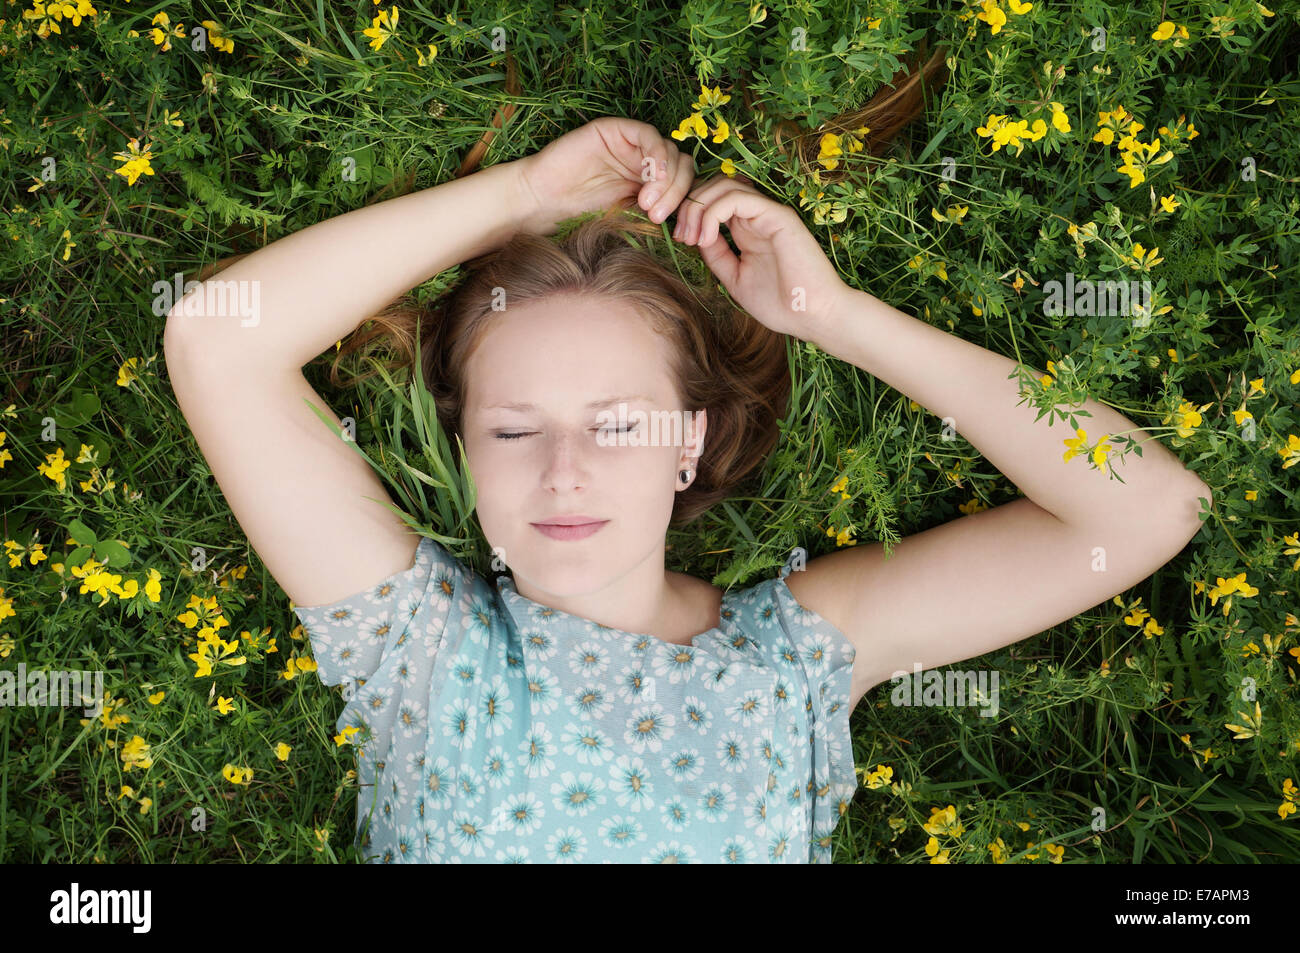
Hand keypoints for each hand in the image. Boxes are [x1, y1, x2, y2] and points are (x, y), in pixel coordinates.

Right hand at [514, 116, 696, 231]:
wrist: (543, 202)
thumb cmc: (580, 217)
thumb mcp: (628, 220)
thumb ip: (656, 214)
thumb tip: (692, 223)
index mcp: (650, 182)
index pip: (685, 185)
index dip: (687, 205)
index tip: (679, 231)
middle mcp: (644, 161)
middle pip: (682, 167)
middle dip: (677, 193)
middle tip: (658, 215)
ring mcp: (631, 144)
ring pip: (670, 151)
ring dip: (667, 180)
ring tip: (648, 204)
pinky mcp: (616, 129)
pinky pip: (649, 135)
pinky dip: (657, 156)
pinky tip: (650, 179)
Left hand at [671, 174, 851, 341]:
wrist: (813, 316)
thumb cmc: (780, 304)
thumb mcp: (735, 278)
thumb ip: (716, 255)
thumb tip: (695, 235)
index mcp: (748, 229)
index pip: (714, 201)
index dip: (691, 212)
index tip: (679, 239)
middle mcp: (757, 216)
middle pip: (715, 187)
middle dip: (690, 206)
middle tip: (681, 236)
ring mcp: (768, 213)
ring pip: (723, 186)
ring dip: (698, 207)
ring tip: (692, 237)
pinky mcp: (777, 215)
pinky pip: (737, 198)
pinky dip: (713, 213)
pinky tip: (706, 238)